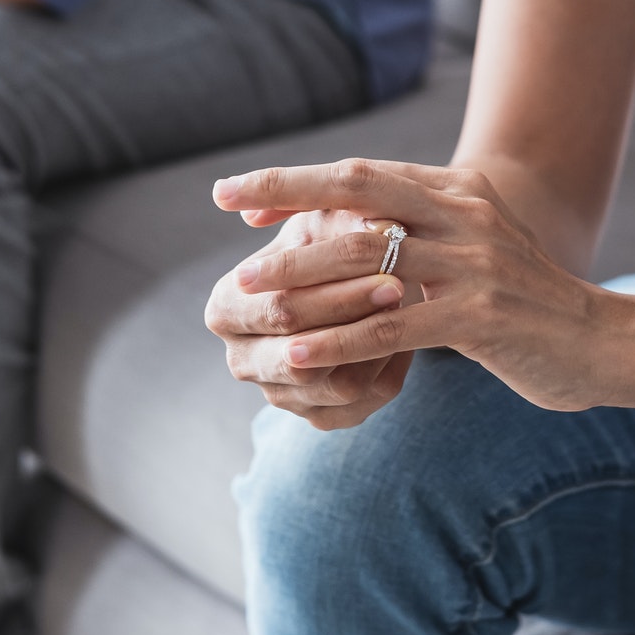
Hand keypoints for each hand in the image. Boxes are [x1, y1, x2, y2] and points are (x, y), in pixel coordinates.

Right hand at [205, 208, 415, 430]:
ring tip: (409, 309)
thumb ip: (337, 217)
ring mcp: (278, 394)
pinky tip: (407, 337)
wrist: (342, 286)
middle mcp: (242, 359)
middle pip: (300, 352)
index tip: (381, 255)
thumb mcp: (323, 222)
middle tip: (398, 285)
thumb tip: (375, 220)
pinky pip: (359, 404)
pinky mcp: (317, 416)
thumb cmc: (328, 243)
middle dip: (352, 314)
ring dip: (376, 345)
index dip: (331, 285)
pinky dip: (385, 370)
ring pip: (336, 383)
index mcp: (226, 308)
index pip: (279, 305)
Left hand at [211, 160, 626, 415]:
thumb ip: (424, 233)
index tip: (240, 196)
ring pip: (364, 256)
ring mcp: (474, 264)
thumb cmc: (530, 304)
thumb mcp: (476, 252)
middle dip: (284, 195)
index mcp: (459, 193)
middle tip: (225, 207)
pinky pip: (392, 328)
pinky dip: (338, 342)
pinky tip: (298, 357)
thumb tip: (352, 226)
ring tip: (247, 290)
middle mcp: (464, 215)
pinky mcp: (481, 318)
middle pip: (356, 191)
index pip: (363, 174)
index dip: (298, 182)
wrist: (607, 343)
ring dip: (297, 273)